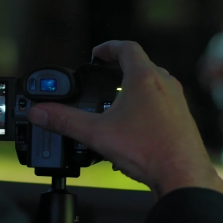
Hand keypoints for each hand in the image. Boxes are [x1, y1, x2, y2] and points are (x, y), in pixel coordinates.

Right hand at [27, 40, 222, 198]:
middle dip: (119, 66)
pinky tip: (134, 124)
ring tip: (116, 98)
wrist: (183, 175)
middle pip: (140, 64)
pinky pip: (162, 102)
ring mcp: (177, 101)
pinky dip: (145, 103)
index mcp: (145, 78)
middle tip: (103, 73)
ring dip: (134, 85)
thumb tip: (39, 113)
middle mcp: (165, 84)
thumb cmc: (148, 151)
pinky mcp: (182, 118)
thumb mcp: (97, 134)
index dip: (108, 47)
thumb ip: (65, 121)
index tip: (96, 53)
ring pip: (153, 83)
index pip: (126, 47)